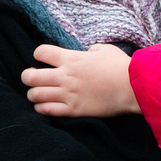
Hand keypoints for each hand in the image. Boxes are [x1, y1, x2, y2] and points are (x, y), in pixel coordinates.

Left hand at [22, 43, 136, 116]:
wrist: (133, 88)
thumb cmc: (121, 66)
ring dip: (33, 94)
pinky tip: (45, 106)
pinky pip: (47, 110)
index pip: (40, 52)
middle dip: (27, 77)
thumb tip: (86, 53)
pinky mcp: (74, 110)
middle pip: (30, 76)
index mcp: (71, 58)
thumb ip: (90, 50)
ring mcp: (68, 94)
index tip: (42, 59)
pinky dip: (41, 108)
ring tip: (39, 94)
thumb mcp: (105, 49)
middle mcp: (65, 75)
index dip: (38, 54)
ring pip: (35, 95)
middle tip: (32, 78)